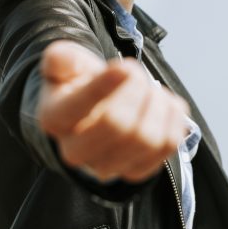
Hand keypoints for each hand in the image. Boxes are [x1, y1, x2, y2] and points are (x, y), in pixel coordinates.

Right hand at [37, 40, 189, 182]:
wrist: (93, 108)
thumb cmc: (78, 82)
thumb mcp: (64, 63)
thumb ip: (60, 57)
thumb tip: (62, 59)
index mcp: (53, 119)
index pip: (77, 107)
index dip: (103, 86)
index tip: (124, 68)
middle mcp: (75, 151)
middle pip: (117, 125)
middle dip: (136, 91)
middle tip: (136, 71)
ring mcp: (106, 166)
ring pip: (146, 139)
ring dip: (157, 104)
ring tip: (151, 87)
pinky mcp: (136, 171)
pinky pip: (166, 147)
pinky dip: (173, 119)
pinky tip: (165, 103)